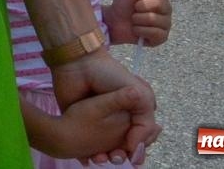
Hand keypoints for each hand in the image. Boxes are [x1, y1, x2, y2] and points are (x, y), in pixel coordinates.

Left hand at [51, 49, 158, 163]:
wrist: (78, 65)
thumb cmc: (110, 75)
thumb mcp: (140, 95)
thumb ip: (145, 122)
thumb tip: (135, 147)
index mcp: (133, 112)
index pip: (142, 138)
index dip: (139, 147)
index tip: (132, 153)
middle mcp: (117, 119)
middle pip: (123, 147)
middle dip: (122, 155)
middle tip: (116, 157)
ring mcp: (98, 123)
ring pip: (105, 149)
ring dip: (105, 158)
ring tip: (102, 158)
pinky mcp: (78, 123)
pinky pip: (85, 145)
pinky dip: (88, 155)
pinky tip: (89, 158)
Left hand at [106, 0, 171, 46]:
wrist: (113, 22)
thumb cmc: (122, 3)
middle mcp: (166, 9)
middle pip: (160, 4)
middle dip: (141, 6)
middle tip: (134, 8)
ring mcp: (165, 24)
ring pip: (156, 19)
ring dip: (138, 19)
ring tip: (134, 20)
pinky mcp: (161, 38)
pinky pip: (155, 33)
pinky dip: (140, 31)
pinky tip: (136, 30)